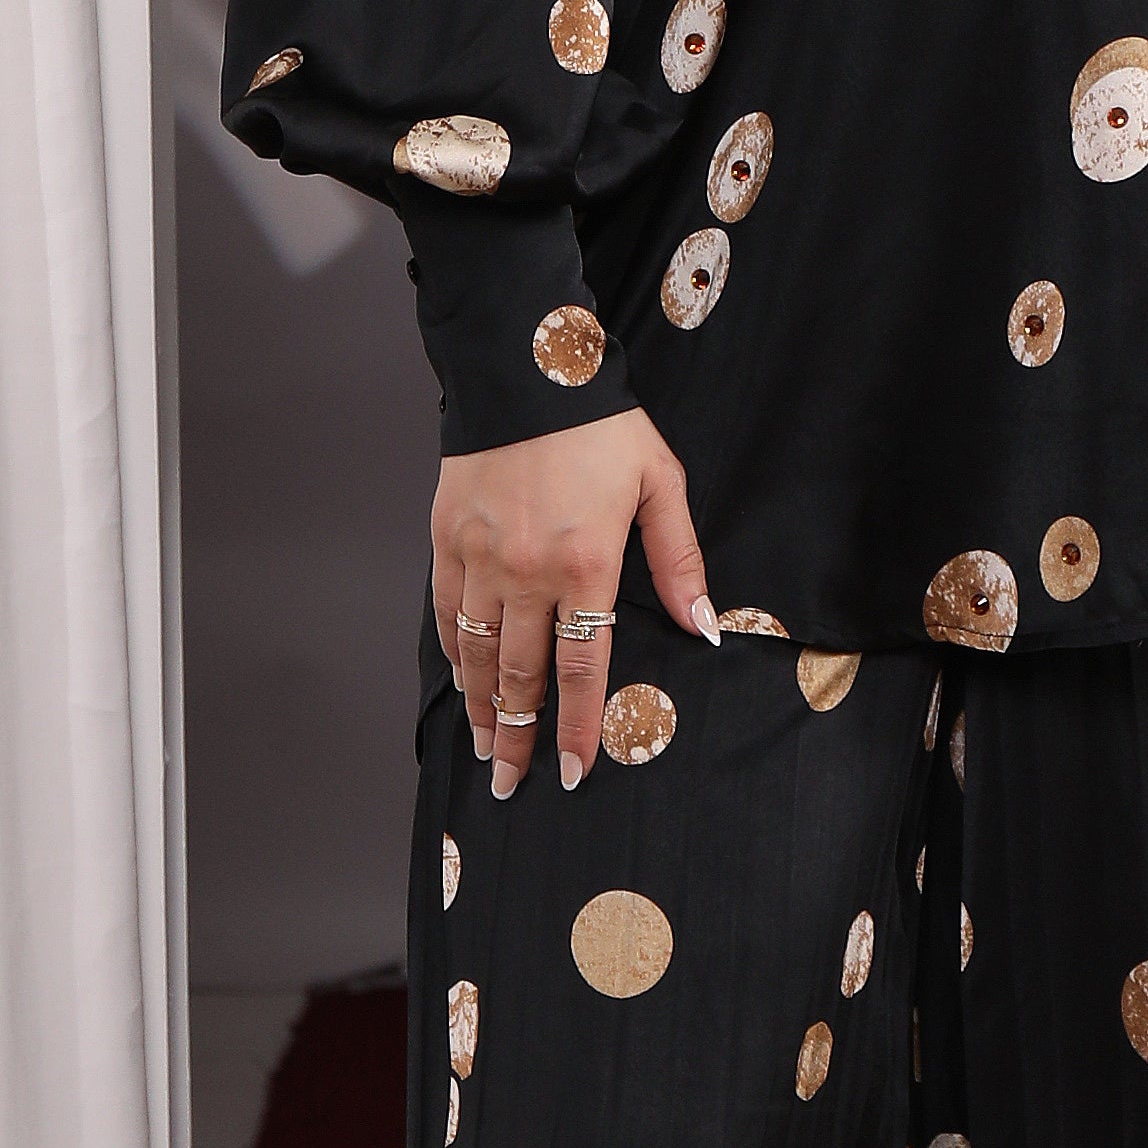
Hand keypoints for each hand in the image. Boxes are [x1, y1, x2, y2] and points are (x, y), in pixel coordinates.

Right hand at [433, 410, 715, 797]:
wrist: (526, 369)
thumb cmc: (600, 426)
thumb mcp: (659, 484)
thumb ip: (678, 562)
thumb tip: (701, 626)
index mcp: (587, 564)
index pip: (581, 669)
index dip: (579, 727)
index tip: (574, 772)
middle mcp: (528, 571)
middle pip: (521, 675)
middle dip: (519, 735)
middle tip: (514, 779)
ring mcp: (481, 557)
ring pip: (478, 653)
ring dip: (480, 706)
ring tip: (484, 745)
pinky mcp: (447, 539)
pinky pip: (447, 613)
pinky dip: (454, 653)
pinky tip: (462, 679)